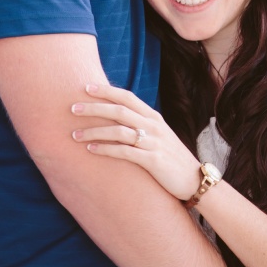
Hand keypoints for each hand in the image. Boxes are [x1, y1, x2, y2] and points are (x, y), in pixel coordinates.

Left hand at [71, 83, 200, 200]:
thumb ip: (141, 124)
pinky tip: (91, 150)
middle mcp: (153, 126)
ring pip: (118, 131)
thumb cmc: (171, 157)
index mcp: (153, 117)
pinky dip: (105, 150)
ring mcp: (153, 143)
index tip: (85, 87)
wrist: (194, 179)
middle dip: (94, 108)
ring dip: (94, 132)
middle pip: (119, 110)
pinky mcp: (152, 161)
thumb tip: (117, 117)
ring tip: (74, 135)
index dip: (106, 91)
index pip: (127, 97)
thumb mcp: (159, 135)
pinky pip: (124, 152)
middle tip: (72, 108)